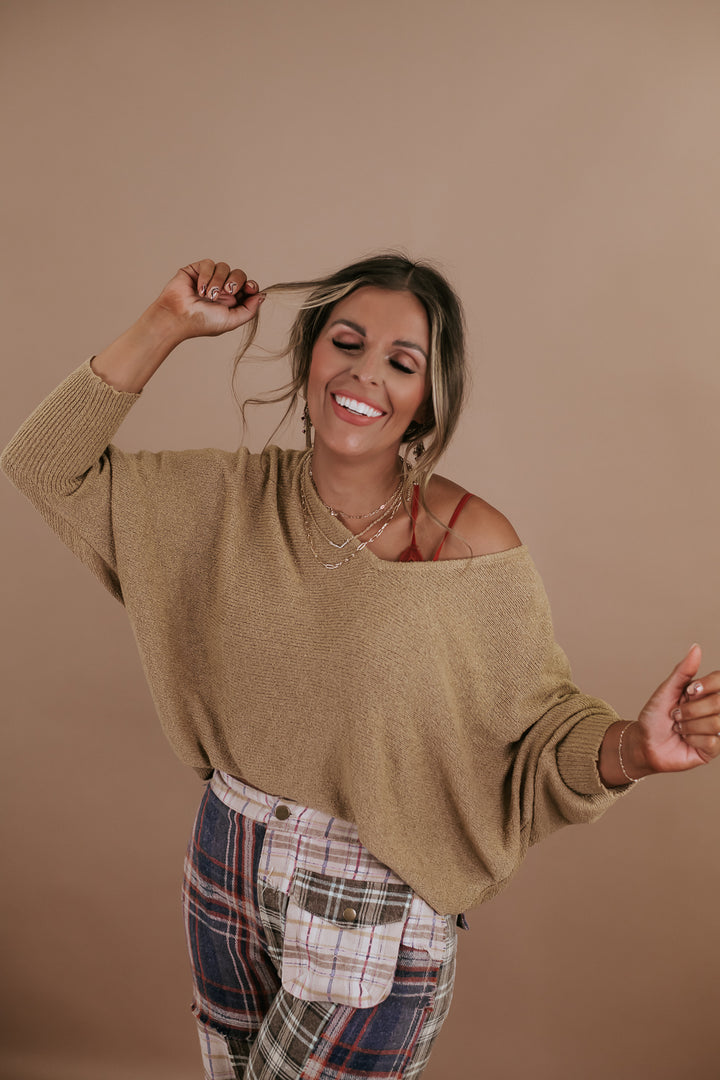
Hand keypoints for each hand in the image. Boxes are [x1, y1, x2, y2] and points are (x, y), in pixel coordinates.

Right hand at [150, 259, 264, 340]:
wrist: (178, 317)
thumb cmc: (202, 322)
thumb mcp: (231, 321)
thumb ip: (249, 310)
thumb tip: (261, 296)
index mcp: (231, 301)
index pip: (247, 286)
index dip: (251, 285)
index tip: (250, 289)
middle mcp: (221, 288)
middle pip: (239, 274)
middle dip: (236, 281)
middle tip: (227, 292)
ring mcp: (209, 278)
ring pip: (224, 267)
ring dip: (218, 281)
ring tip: (208, 295)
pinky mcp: (196, 270)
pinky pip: (209, 263)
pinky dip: (206, 276)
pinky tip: (199, 289)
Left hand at [625, 644, 719, 776]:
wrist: (645, 743)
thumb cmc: (655, 716)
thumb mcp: (666, 690)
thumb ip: (683, 671)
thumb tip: (695, 648)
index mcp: (705, 692)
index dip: (705, 686)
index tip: (687, 693)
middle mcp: (714, 709)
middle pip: (719, 702)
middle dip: (691, 710)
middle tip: (677, 714)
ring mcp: (716, 729)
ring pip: (716, 722)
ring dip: (689, 725)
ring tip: (679, 727)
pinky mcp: (713, 748)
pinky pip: (712, 741)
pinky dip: (692, 739)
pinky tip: (686, 739)